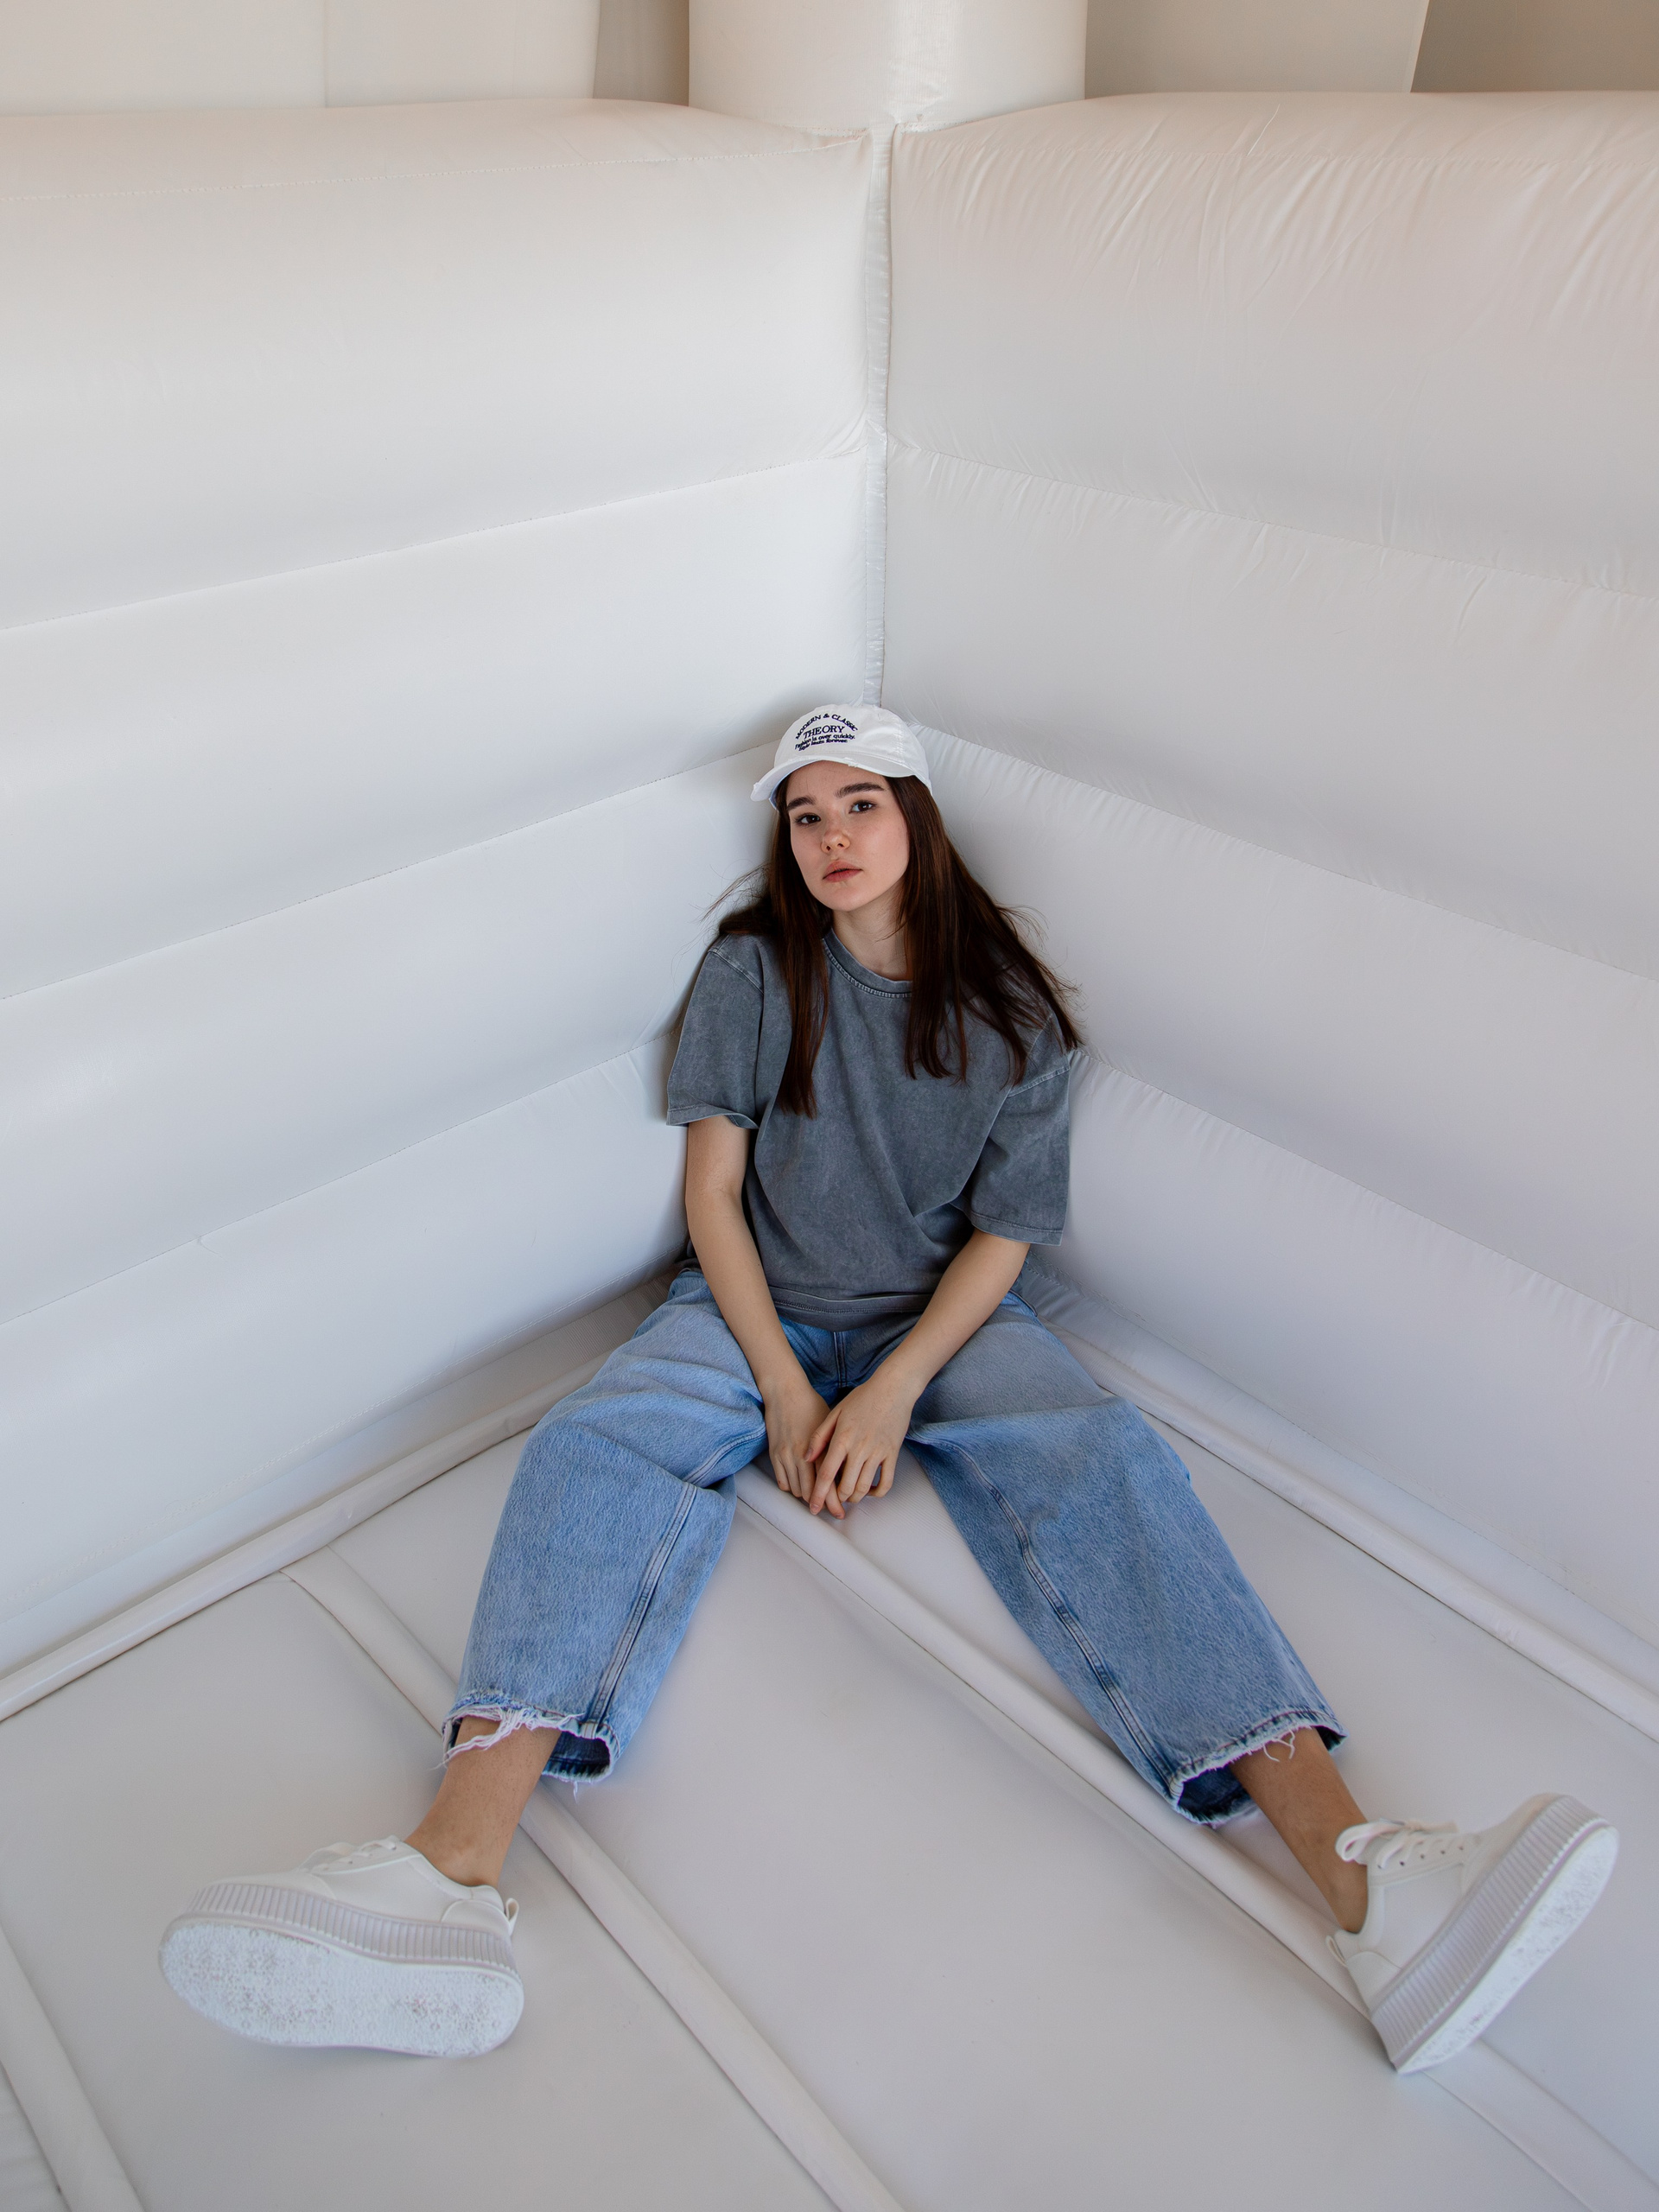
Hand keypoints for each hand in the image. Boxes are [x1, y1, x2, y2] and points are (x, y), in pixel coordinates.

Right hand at [763, 1369, 832, 1506]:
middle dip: (821, 1504)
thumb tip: (845, 1470)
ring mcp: (786, 1456)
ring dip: (806, 1496)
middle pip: (811, 1492)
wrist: (785, 1391)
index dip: (834, 1502)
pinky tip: (800, 1486)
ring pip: (796, 1490)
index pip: (828, 1484)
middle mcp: (802, 1456)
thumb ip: (836, 1449)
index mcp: (820, 1449)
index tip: (840, 1511)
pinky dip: (792, 1488)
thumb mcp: (831, 1425)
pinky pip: (782, 1482)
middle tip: (830, 1510)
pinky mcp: (774, 1454)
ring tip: (815, 1498)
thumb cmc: (811, 1405)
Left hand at [806, 1365, 917, 1518]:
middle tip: (831, 1501)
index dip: (818, 1494)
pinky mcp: (892, 1454)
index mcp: (842, 1438)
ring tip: (847, 1497)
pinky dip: (876, 1493)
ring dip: (853, 1498)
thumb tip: (806, 1457)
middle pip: (844, 1486)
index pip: (826, 1474)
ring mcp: (877, 1452)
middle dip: (835, 1500)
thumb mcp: (835, 1412)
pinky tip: (869, 1491)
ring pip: (863, 1487)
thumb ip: (819, 1436)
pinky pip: (886, 1482)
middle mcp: (859, 1448)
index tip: (813, 1507)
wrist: (893, 1388)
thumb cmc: (863, 1398)